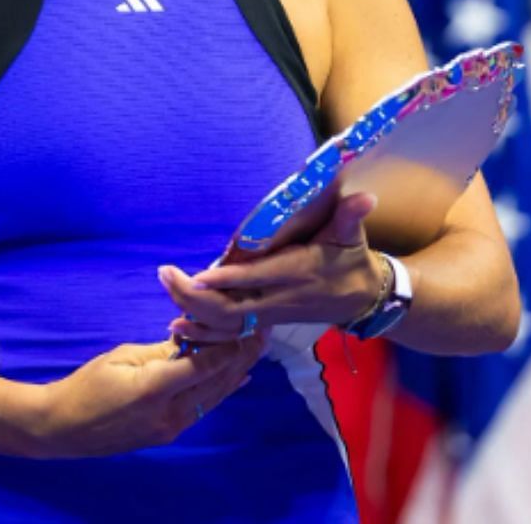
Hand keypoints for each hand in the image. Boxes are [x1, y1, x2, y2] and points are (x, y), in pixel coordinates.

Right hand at [24, 335, 264, 457]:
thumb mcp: (123, 357)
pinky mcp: (169, 433)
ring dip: (237, 371)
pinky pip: (203, 408)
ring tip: (257, 347)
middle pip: (217, 381)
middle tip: (262, 329)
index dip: (230, 344)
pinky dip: (222, 389)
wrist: (61, 428)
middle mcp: (168, 413)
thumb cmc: (86, 385)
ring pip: (214, 396)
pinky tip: (240, 375)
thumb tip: (196, 334)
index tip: (248, 322)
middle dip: (241, 355)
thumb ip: (164, 349)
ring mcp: (171, 428)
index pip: (205, 365)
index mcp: (154, 389)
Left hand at [161, 192, 387, 340]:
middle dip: (195, 297)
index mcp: (298, 273)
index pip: (258, 279)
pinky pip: (229, 334)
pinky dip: (203, 333)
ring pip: (226, 324)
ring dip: (193, 314)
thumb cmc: (350, 259)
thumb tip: (365, 196)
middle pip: (231, 308)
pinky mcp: (265, 323)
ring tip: (167, 291)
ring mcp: (271, 315)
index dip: (227, 280)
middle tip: (166, 275)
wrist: (361, 297)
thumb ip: (351, 215)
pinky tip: (178, 325)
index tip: (198, 274)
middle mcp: (280, 299)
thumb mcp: (352, 235)